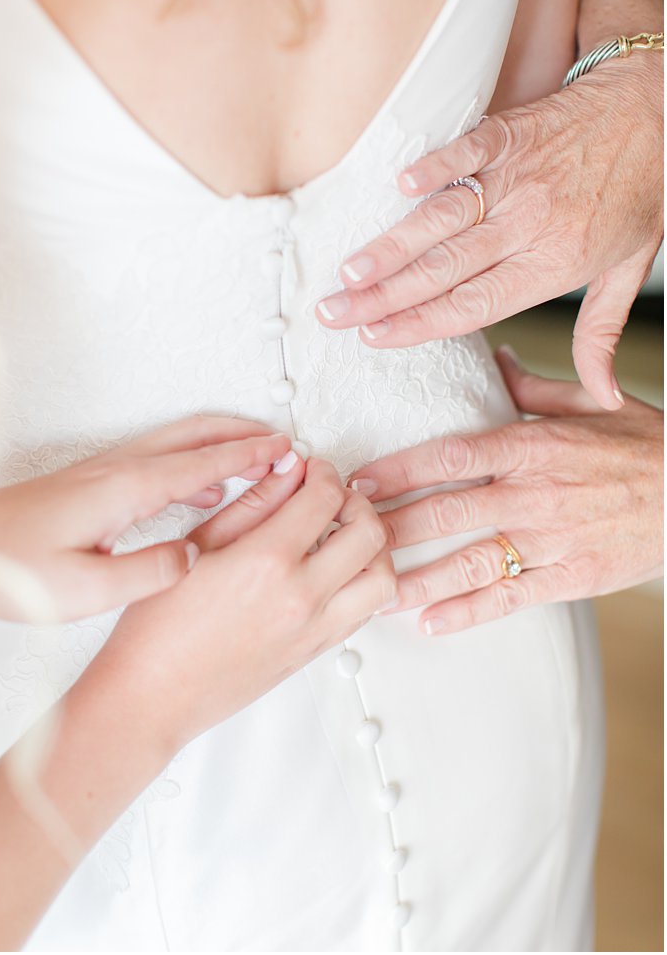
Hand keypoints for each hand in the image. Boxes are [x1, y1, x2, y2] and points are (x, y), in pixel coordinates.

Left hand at [0, 413, 290, 622]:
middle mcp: (116, 470)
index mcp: (122, 489)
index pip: (201, 464)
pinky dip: (191, 463)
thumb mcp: (85, 588)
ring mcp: (102, 472)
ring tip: (259, 462)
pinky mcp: (91, 485)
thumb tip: (198, 557)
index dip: (249, 458)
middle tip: (286, 444)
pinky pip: (156, 461)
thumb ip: (148, 572)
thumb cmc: (13, 572)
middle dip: (241, 436)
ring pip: (173, 445)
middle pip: (191, 437)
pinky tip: (201, 492)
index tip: (289, 453)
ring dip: (218, 446)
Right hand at [79, 456, 392, 764]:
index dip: (324, 471)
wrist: (155, 692)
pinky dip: (362, 581)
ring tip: (338, 531)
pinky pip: (364, 612)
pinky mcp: (314, 653)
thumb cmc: (161, 623)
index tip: (310, 467)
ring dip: (371, 546)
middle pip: (370, 535)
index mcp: (267, 561)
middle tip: (329, 493)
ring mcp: (314, 630)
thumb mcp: (198, 544)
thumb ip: (252, 503)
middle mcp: (302, 597)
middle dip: (356, 501)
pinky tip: (330, 568)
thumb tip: (287, 470)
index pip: (326, 499)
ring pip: (382, 580)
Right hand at [317, 59, 662, 407]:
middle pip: (444, 269)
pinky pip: (464, 153)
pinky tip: (398, 186)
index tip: (374, 337)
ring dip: (391, 246)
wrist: (657, 111)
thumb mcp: (630, 269)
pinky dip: (432, 168)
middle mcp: (529, 225)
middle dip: (382, 296)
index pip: (474, 305)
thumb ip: (602, 334)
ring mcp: (516, 178)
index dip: (419, 324)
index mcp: (554, 264)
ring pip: (442, 220)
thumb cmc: (642, 189)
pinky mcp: (508, 135)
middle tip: (334, 314)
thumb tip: (602, 397)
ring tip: (349, 271)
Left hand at [350, 347, 662, 635]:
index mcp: (531, 445)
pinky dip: (469, 612)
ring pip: (471, 561)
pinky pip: (511, 597)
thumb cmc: (644, 446)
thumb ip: (531, 387)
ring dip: (418, 578)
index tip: (358, 481)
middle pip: (448, 510)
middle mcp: (534, 493)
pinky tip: (431, 620)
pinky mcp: (572, 578)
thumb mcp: (588, 402)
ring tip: (373, 590)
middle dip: (391, 526)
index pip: (450, 455)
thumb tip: (493, 360)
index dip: (399, 469)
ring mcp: (552, 540)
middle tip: (344, 537)